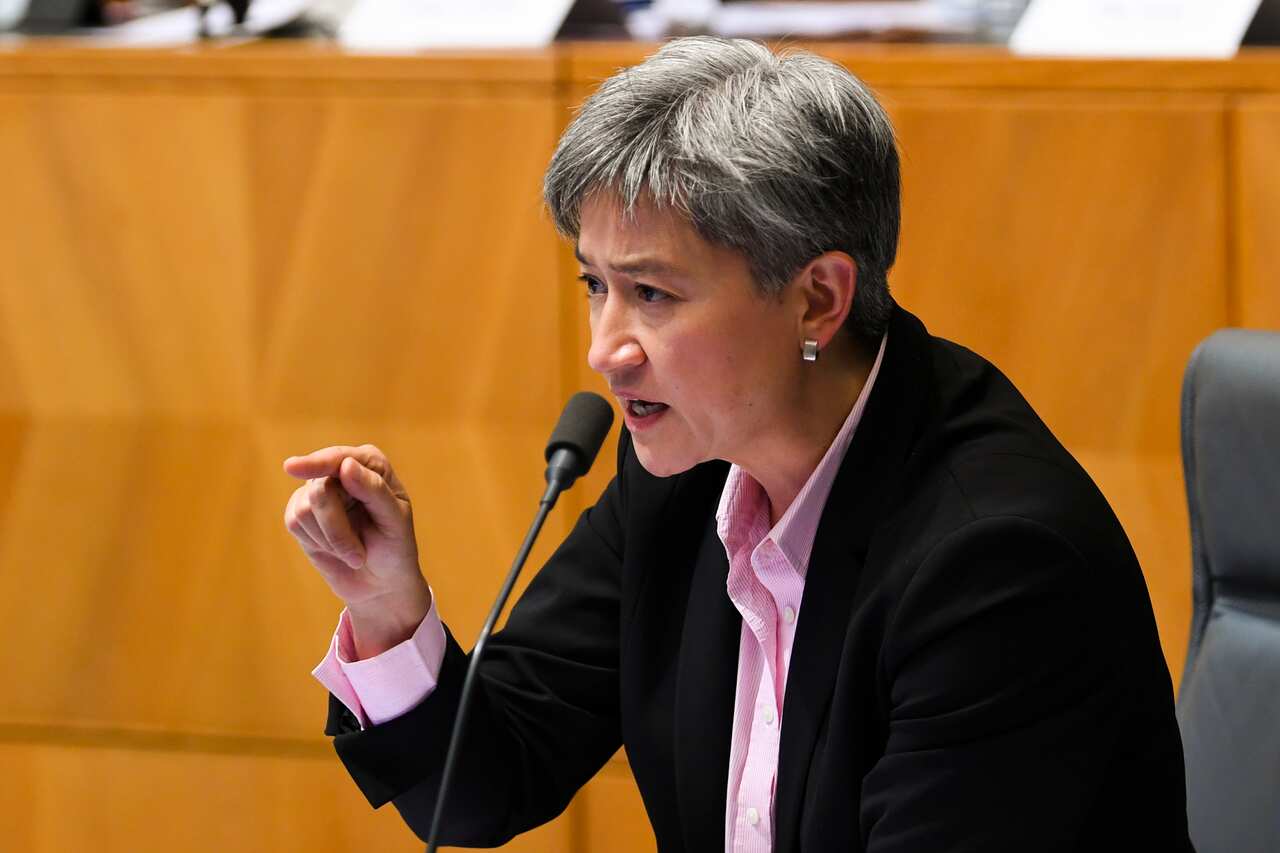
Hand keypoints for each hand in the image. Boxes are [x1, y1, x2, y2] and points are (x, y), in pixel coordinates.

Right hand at [283, 445, 430, 657]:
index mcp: (371, 464)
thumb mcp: (394, 521)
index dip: (316, 463)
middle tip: (358, 556)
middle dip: (336, 528)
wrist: (380, 583)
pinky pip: (294, 522)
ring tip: (354, 553)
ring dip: (330, 540)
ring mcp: (319, 491)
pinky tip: (335, 551)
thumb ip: (373, 490)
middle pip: (320, 490)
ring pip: (304, 509)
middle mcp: (342, 471)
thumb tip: (346, 465)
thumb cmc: (395, 548)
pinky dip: (317, 542)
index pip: (339, 458)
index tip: (291, 468)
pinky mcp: (301, 512)